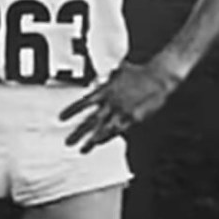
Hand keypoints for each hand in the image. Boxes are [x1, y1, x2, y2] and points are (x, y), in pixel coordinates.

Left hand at [59, 62, 180, 153]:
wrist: (158, 77)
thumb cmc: (139, 72)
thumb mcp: (119, 70)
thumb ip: (108, 76)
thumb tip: (100, 78)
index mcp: (106, 90)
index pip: (84, 102)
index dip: (72, 111)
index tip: (61, 118)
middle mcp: (111, 102)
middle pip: (91, 120)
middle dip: (79, 132)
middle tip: (68, 142)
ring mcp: (122, 111)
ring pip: (103, 129)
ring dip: (92, 140)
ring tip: (83, 149)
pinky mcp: (133, 118)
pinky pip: (118, 130)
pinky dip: (109, 136)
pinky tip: (102, 143)